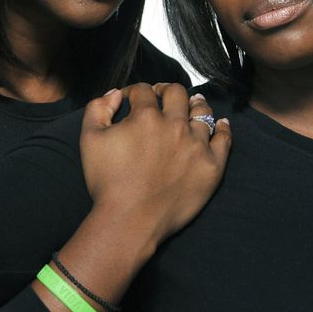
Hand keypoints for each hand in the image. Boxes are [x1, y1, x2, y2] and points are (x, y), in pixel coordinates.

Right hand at [80, 83, 230, 249]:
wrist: (129, 221)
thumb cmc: (107, 182)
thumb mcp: (89, 139)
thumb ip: (98, 108)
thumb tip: (115, 95)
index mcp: (145, 116)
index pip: (143, 90)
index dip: (135, 91)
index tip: (132, 99)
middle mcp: (174, 126)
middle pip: (176, 94)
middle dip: (166, 91)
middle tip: (162, 96)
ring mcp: (196, 145)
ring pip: (202, 112)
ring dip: (195, 104)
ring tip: (193, 103)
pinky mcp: (211, 166)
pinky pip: (224, 139)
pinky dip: (223, 128)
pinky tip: (221, 123)